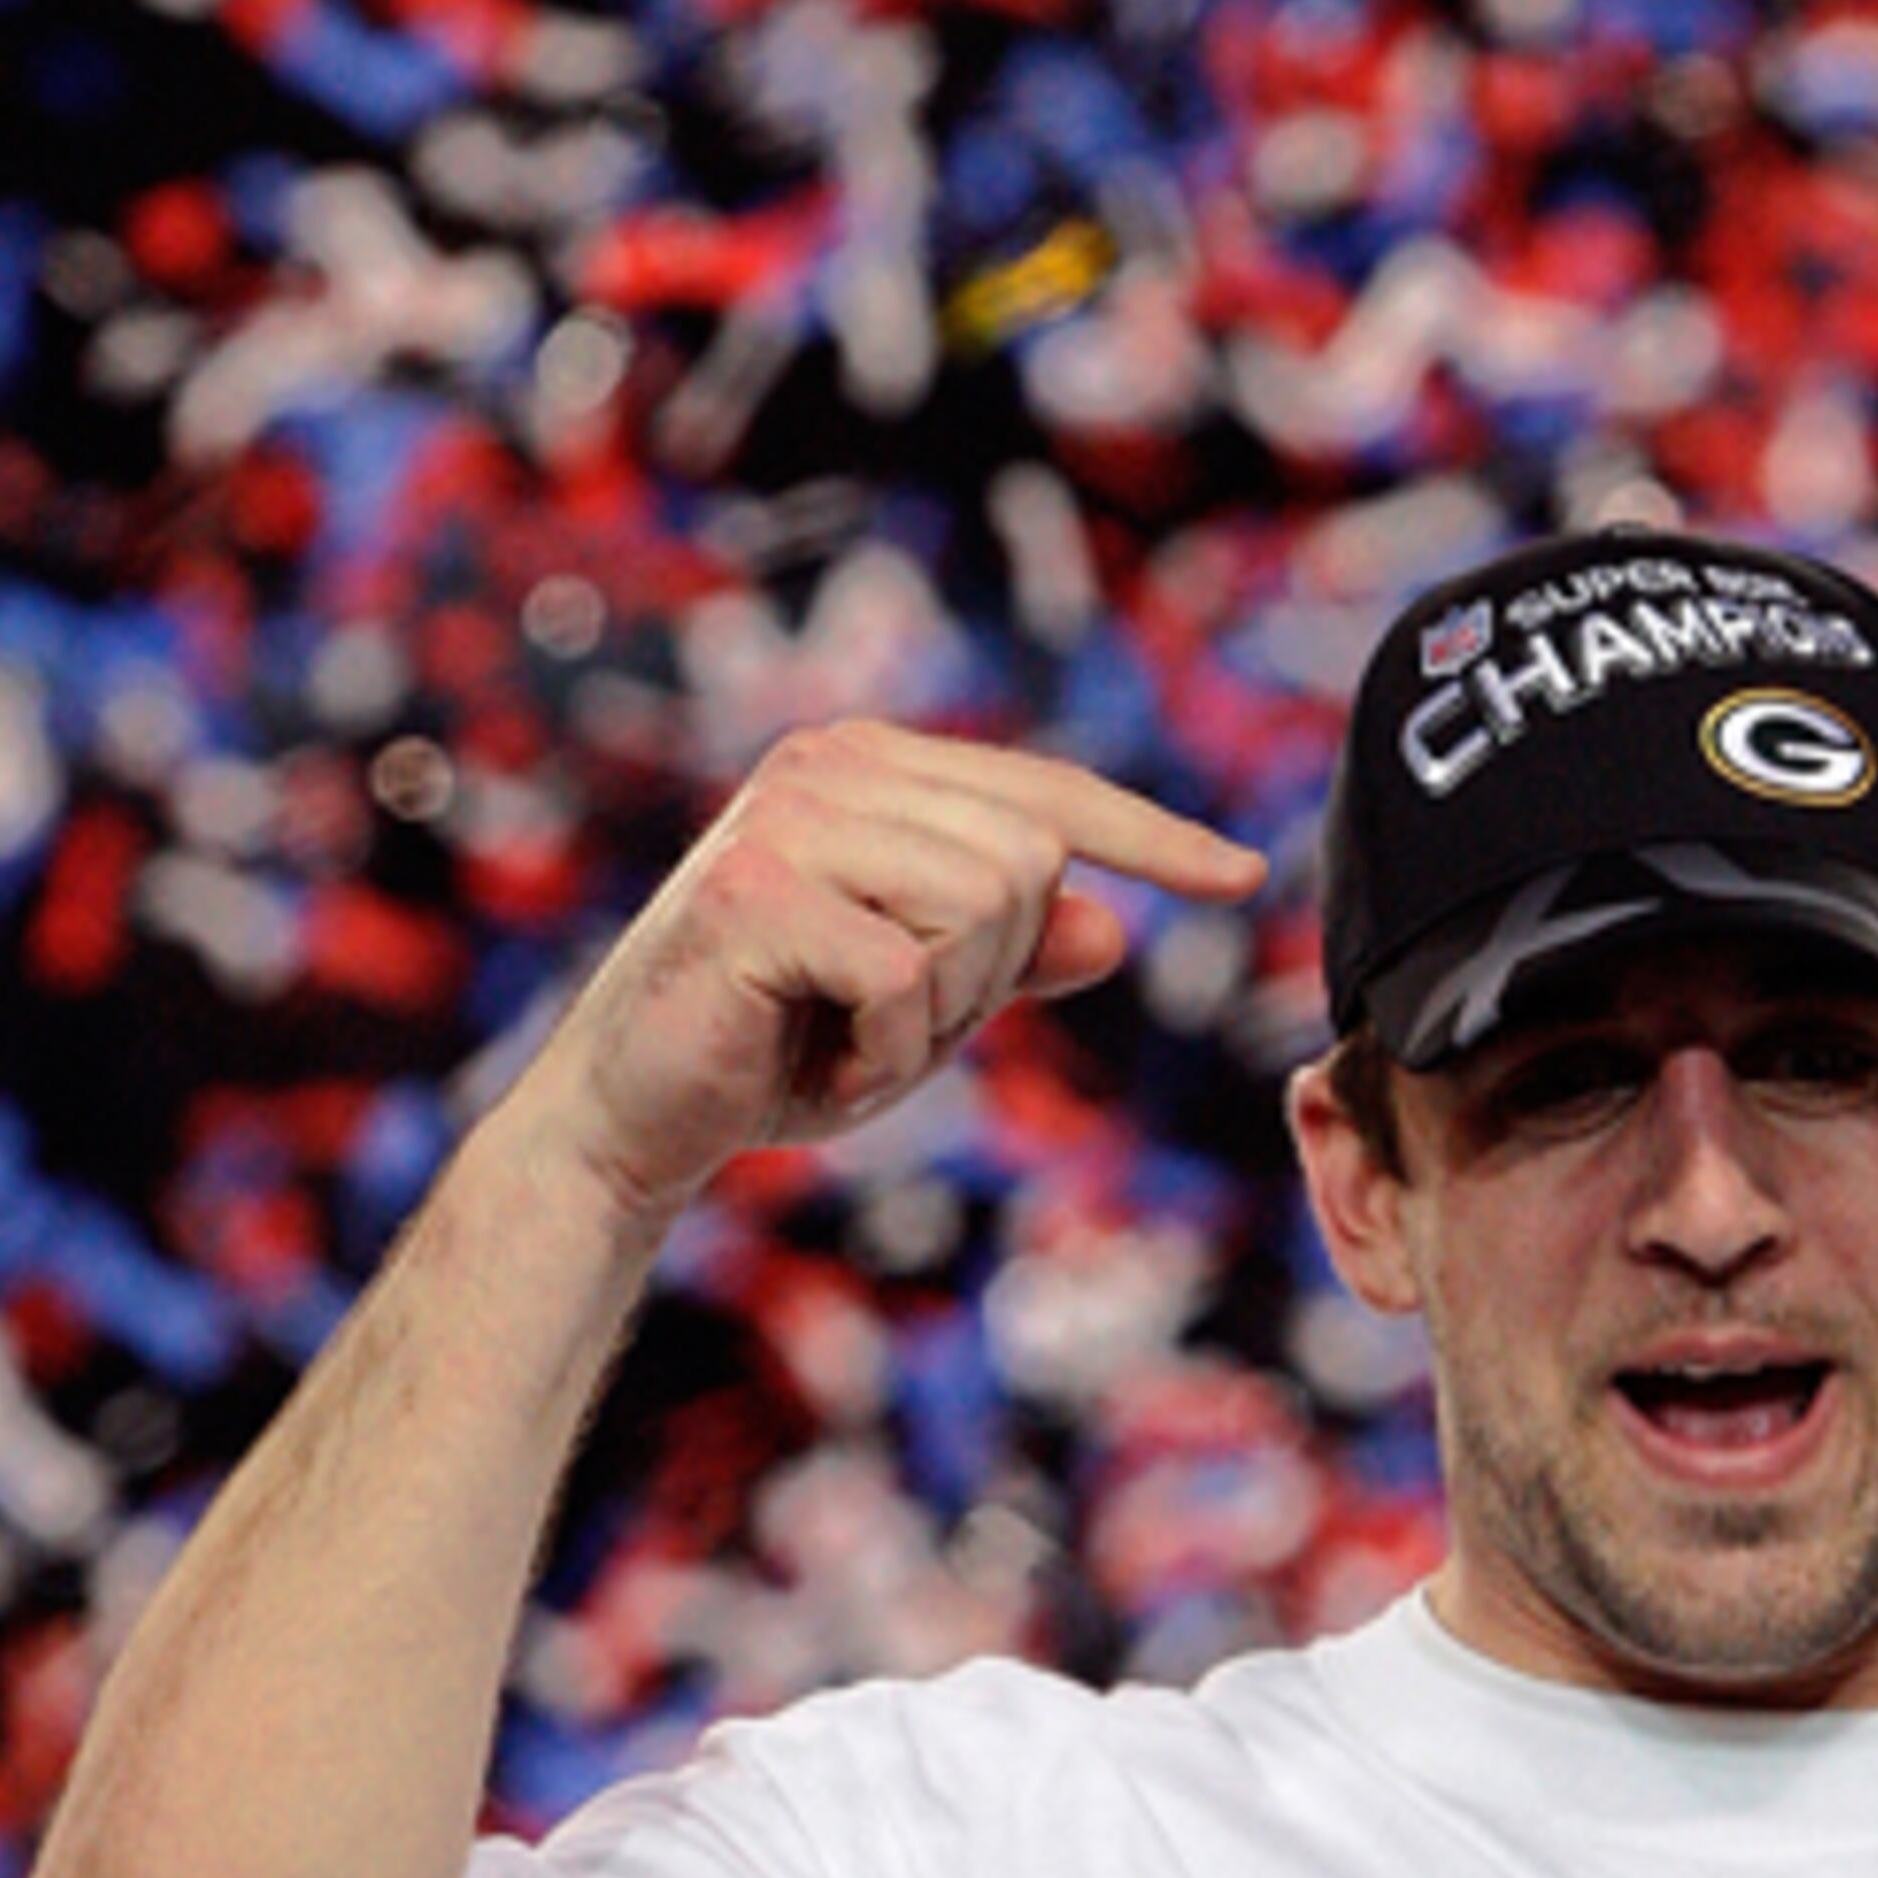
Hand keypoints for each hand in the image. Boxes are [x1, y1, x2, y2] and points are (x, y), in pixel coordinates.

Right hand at [522, 725, 1266, 1228]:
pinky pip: (908, 976)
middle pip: (1031, 859)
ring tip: (851, 1036)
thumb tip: (1111, 925)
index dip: (1152, 836)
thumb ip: (1012, 955)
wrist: (634, 1113)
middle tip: (890, 1022)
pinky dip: (886, 1051)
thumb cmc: (778, 1046)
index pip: (1047, 790)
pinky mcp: (757, 892)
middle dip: (990, 973)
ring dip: (938, 1013)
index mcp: (872, 767)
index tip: (1244, 875)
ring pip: (985, 907)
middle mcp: (829, 765)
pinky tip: (821, 1062)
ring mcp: (789, 819)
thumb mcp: (924, 1003)